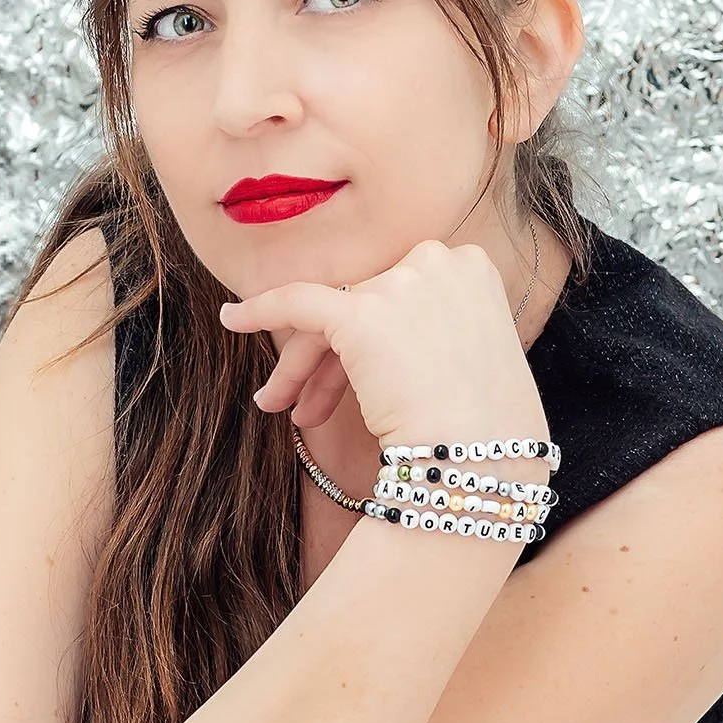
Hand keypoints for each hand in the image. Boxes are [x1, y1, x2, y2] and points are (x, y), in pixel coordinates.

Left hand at [219, 237, 549, 451]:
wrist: (485, 459)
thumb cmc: (490, 432)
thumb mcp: (479, 362)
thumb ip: (442, 335)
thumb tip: (400, 349)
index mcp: (472, 269)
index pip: (402, 299)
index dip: (372, 344)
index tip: (362, 382)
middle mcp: (438, 263)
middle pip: (364, 305)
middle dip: (332, 358)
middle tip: (309, 406)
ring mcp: (400, 285)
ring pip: (329, 320)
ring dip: (302, 366)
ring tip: (283, 410)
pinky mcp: (361, 314)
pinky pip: (295, 302)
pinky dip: (259, 311)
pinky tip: (232, 320)